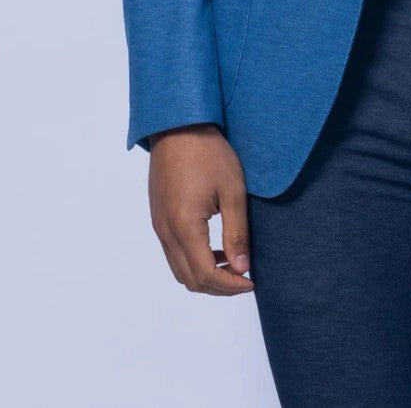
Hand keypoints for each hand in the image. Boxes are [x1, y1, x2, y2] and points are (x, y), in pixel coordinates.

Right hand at [147, 124, 254, 293]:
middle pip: (189, 279)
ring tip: (232, 263)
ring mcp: (159, 225)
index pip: (206, 275)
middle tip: (244, 277)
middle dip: (218, 286)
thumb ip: (236, 232)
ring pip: (178, 269)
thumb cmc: (208, 152)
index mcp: (184, 227)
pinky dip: (193, 260)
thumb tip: (242, 267)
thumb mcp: (232, 190)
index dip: (230, 286)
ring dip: (204, 275)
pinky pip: (173, 252)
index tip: (251, 281)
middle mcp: (166, 231)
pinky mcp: (158, 216)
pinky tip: (214, 247)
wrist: (177, 124)